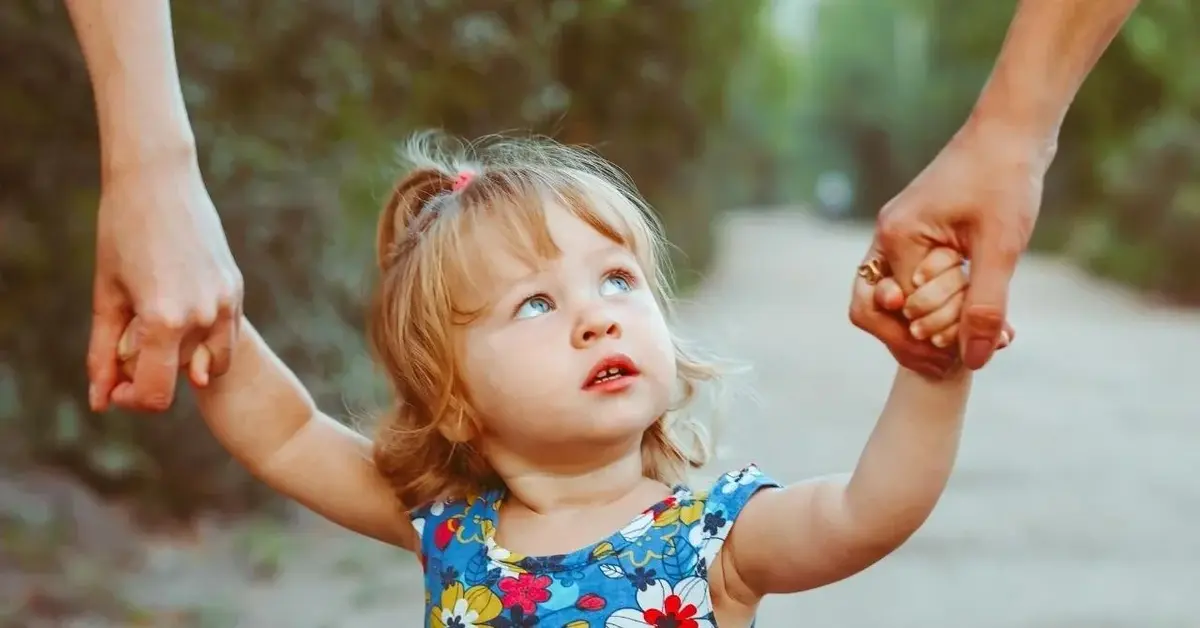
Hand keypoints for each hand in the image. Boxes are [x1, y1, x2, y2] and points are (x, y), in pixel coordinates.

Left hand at [88, 153, 242, 412]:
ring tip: (158, 330)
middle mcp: (202, 316)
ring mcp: (226, 303)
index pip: (157, 393)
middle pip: (183, 380)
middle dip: (156, 375)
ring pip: (212, 364)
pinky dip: (202, 339)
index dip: (133, 400)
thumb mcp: (106, 297)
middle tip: (130, 349)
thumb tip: (100, 402)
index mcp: (164, 320)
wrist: (159, 181)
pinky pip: (225, 336)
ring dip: (186, 361)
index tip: (117, 389)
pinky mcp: (236, 289)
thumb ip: (103, 354)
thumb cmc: (122, 234)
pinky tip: (177, 309)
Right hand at [852, 119, 1044, 370]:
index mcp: (897, 237)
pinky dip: (947, 306)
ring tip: (985, 339)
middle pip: (877, 312)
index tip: (966, 354)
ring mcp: (900, 237)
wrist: (1013, 129)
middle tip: (962, 358)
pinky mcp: (920, 237)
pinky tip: (986, 318)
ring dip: (936, 325)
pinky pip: (918, 285)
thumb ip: (984, 306)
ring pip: (897, 302)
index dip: (928, 338)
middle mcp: (888, 238)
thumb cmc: (1006, 178)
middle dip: (918, 340)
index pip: (896, 311)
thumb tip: (972, 361)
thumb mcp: (1000, 247)